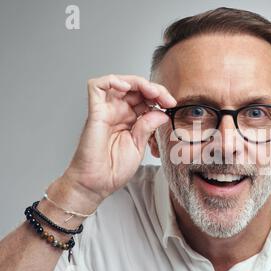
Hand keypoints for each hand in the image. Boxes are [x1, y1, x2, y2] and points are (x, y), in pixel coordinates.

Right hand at [63, 74, 175, 204]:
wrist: (97, 184)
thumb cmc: (114, 169)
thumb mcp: (139, 146)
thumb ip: (148, 127)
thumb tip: (162, 112)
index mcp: (130, 119)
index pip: (145, 98)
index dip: (159, 96)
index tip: (171, 104)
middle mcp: (118, 112)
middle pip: (135, 87)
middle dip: (153, 89)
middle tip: (166, 99)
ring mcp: (106, 110)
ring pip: (119, 82)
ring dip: (137, 82)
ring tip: (151, 92)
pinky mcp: (95, 112)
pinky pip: (96, 86)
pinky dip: (112, 80)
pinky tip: (126, 87)